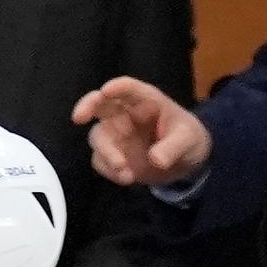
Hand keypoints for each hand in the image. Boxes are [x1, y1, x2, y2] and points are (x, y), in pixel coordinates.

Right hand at [74, 78, 208, 187]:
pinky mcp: (113, 155)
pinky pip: (101, 161)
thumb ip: (173, 147)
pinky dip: (109, 170)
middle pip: (100, 104)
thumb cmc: (187, 138)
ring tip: (124, 171)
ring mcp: (116, 135)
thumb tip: (156, 159)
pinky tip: (127, 179)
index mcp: (145, 100)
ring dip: (106, 152)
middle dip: (87, 106)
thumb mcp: (188, 140)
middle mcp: (125, 114)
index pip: (128, 88)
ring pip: (98, 136)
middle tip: (78, 117)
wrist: (185, 162)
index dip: (116, 88)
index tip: (105, 92)